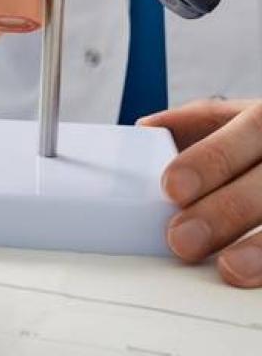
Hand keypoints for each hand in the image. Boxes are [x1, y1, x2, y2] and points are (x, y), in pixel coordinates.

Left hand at [139, 99, 261, 286]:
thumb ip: (195, 123)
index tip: (172, 188)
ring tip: (230, 268)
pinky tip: (256, 276)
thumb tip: (145, 131)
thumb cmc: (260, 141)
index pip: (247, 131)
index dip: (210, 159)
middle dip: (226, 210)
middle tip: (182, 240)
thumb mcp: (236, 120)